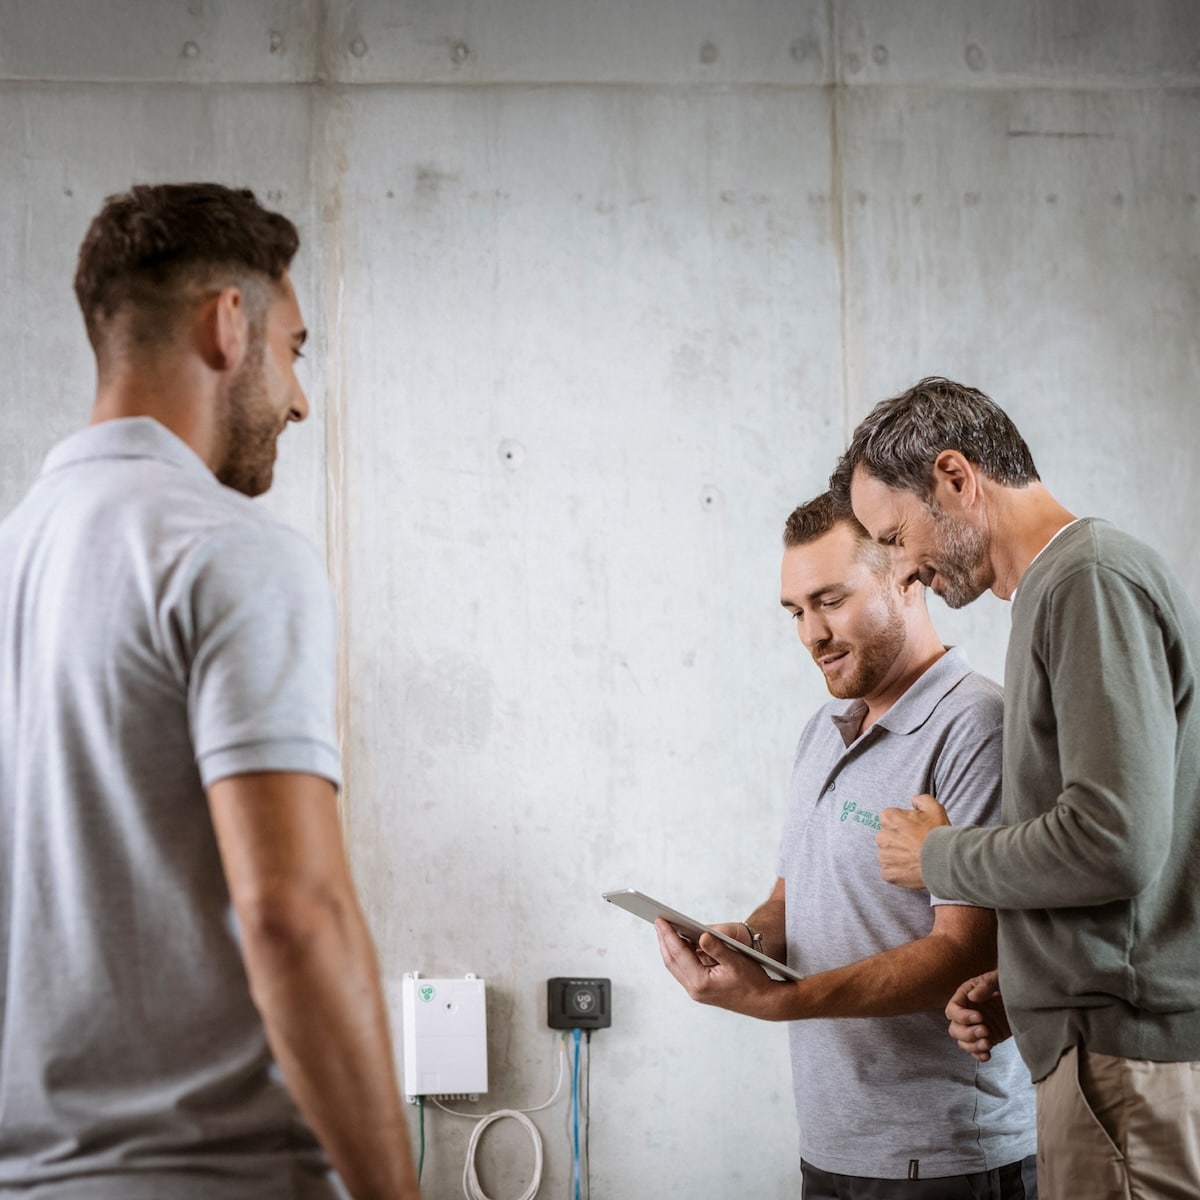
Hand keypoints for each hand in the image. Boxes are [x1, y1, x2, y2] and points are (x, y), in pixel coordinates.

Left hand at [654, 919, 783, 1019]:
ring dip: (669, 948)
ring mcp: (697, 991)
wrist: (764, 1002)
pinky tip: (680, 943)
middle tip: (659, 921)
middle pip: (672, 961)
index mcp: (701, 982)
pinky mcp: (700, 990)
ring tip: (665, 930)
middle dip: (664, 940)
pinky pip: (683, 970)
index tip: (660, 920)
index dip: (668, 935)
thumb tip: (702, 936)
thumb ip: (717, 948)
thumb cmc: (753, 982)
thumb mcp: (736, 961)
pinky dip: (679, 955)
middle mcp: (695, 989)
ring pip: (675, 966)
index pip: (678, 954)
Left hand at [876, 793, 948, 888]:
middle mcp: (882, 836)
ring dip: (897, 856)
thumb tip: (914, 800)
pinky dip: (898, 871)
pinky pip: (889, 871)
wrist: (945, 862)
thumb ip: (921, 799)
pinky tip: (912, 868)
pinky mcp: (888, 873)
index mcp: (889, 818)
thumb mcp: (934, 808)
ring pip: (887, 854)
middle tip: (915, 844)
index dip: (901, 823)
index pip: (888, 817)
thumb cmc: (938, 835)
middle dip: (897, 839)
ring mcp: (884, 856)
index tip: (912, 829)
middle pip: (886, 836)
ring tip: (915, 857)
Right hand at [946, 970, 1011, 1061]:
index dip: (962, 1016)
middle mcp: (967, 1014)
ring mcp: (976, 1028)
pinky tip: (987, 1054)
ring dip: (973, 1046)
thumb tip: (971, 997)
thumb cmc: (1007, 982)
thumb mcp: (997, 979)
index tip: (979, 1017)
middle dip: (967, 1033)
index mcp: (964, 998)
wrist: (1023, 996)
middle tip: (984, 1030)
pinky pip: (976, 1051)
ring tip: (988, 1043)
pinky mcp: (987, 1038)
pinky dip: (979, 1055)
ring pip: (963, 1043)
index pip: (952, 1010)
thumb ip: (985, 986)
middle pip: (955, 1029)